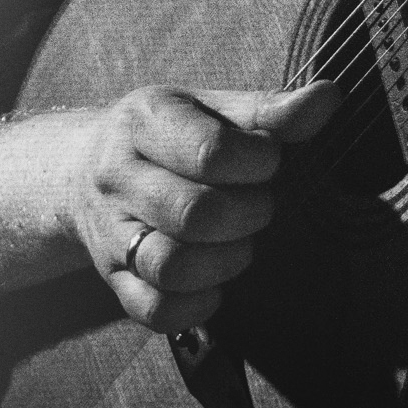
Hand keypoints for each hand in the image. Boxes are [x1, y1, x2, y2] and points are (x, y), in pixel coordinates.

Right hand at [65, 80, 340, 332]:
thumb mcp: (208, 107)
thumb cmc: (163, 135)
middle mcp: (118, 177)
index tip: (268, 162)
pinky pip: (153, 310)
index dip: (259, 163)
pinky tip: (215, 283)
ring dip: (226, 261)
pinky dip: (196, 306)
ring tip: (239, 242)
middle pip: (194, 214)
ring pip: (171, 267)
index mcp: (144, 121)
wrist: (78, 169)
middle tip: (258, 205)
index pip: (210, 152)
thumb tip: (329, 98)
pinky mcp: (111, 278)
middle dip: (248, 215)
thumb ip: (268, 109)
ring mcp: (109, 232)